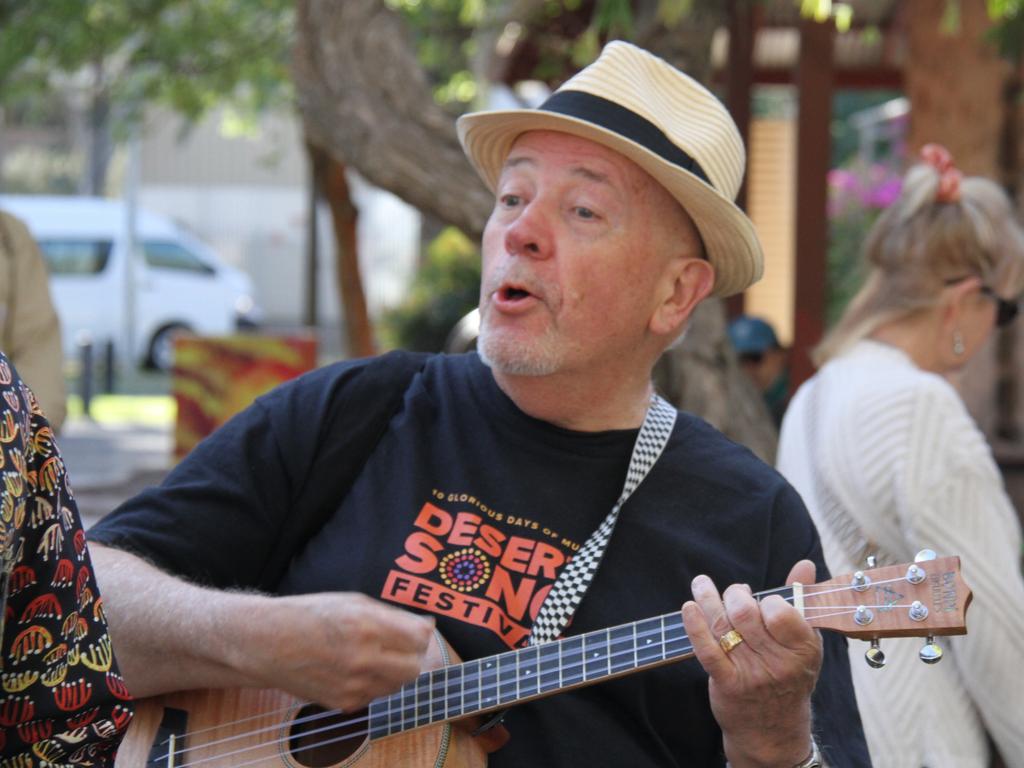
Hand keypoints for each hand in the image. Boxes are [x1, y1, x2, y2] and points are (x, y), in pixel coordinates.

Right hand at [238, 592, 434, 711]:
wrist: (268, 643)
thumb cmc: (312, 615)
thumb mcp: (354, 602)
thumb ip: (394, 616)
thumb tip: (428, 625)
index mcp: (367, 626)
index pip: (420, 638)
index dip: (421, 633)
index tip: (416, 629)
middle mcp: (362, 658)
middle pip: (414, 667)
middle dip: (413, 656)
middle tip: (401, 645)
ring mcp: (353, 685)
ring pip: (397, 685)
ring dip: (395, 670)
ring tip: (374, 654)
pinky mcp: (343, 703)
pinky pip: (375, 695)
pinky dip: (374, 683)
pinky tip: (355, 668)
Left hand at [681, 560, 821, 767]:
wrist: (772, 731)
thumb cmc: (788, 677)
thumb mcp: (803, 643)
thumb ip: (801, 601)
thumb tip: (805, 564)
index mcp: (803, 649)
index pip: (780, 611)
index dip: (766, 599)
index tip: (760, 600)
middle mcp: (779, 662)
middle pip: (746, 614)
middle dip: (734, 596)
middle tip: (733, 595)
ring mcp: (752, 673)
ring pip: (724, 626)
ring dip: (708, 599)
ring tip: (701, 584)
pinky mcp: (727, 683)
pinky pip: (707, 649)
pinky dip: (695, 625)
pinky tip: (689, 607)